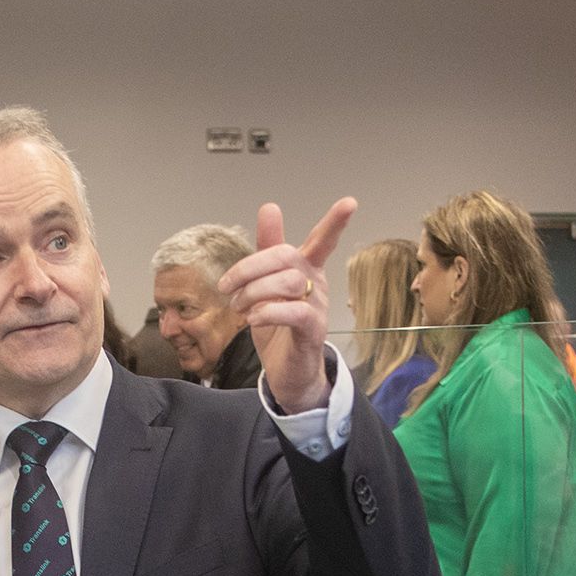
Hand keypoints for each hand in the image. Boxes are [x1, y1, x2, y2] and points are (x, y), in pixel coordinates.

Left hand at [220, 197, 356, 414]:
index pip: (322, 241)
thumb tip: (270, 208)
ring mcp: (318, 308)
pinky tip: (253, 319)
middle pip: (287, 257)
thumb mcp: (266, 284)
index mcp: (306, 270)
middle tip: (226, 285)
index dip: (334, 223)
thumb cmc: (277, 327)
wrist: (287, 373)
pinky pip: (295, 312)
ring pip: (289, 282)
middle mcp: (316, 284)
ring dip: (254, 292)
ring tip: (238, 307)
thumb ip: (268, 248)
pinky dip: (268, 312)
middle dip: (250, 267)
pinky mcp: (312, 331)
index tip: (350, 202)